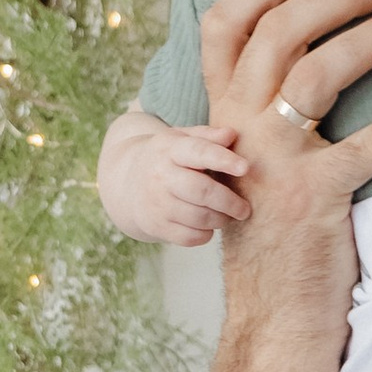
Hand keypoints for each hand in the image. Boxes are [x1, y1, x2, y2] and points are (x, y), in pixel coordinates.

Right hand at [99, 117, 249, 246]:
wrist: (125, 184)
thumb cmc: (166, 159)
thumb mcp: (181, 139)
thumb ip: (207, 136)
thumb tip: (231, 134)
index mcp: (170, 149)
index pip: (198, 152)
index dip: (223, 160)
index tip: (245, 168)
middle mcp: (160, 176)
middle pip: (201, 191)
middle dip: (229, 202)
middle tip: (244, 209)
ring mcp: (156, 203)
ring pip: (198, 217)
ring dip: (220, 219)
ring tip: (228, 215)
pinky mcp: (155, 226)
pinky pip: (188, 237)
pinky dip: (205, 235)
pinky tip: (207, 226)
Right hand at [199, 0, 371, 314]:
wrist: (274, 321)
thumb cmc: (278, 236)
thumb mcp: (254, 165)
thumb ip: (266, 109)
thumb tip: (307, 46)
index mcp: (221, 113)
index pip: (225, 22)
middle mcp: (237, 128)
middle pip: (280, 28)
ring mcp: (271, 161)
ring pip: (319, 69)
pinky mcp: (312, 197)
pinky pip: (370, 142)